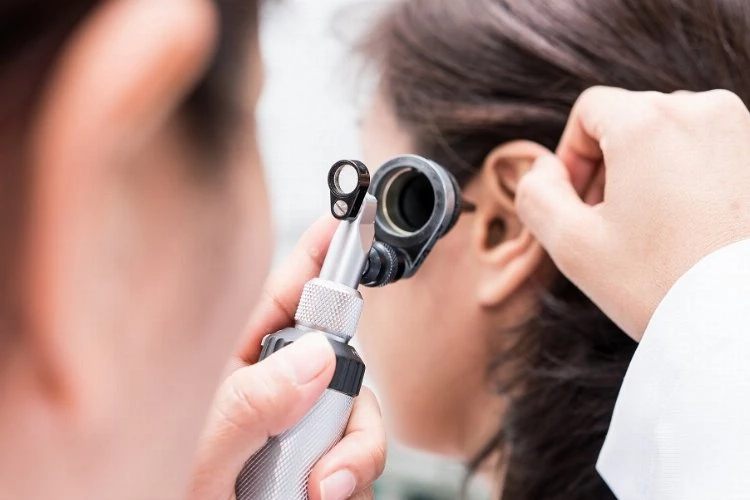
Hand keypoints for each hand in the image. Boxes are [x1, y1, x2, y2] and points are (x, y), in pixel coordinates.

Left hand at [189, 217, 385, 499]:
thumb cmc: (166, 490)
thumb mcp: (202, 447)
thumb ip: (253, 403)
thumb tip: (315, 359)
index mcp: (241, 364)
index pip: (288, 293)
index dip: (321, 251)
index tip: (349, 216)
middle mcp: (278, 389)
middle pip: (344, 361)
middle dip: (347, 403)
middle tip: (319, 446)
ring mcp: (303, 427)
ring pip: (362, 416)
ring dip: (351, 457)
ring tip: (312, 489)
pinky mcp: (324, 462)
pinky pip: (364, 459)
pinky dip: (353, 483)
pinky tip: (319, 495)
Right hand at [516, 87, 749, 339]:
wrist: (745, 322)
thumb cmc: (660, 284)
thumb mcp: (572, 245)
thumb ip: (535, 194)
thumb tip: (543, 168)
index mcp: (647, 123)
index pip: (588, 109)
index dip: (570, 155)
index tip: (577, 204)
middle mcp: (700, 110)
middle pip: (629, 118)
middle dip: (608, 164)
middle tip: (607, 224)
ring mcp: (741, 129)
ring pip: (668, 133)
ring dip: (646, 170)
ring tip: (648, 227)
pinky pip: (706, 149)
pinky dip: (684, 176)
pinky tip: (684, 226)